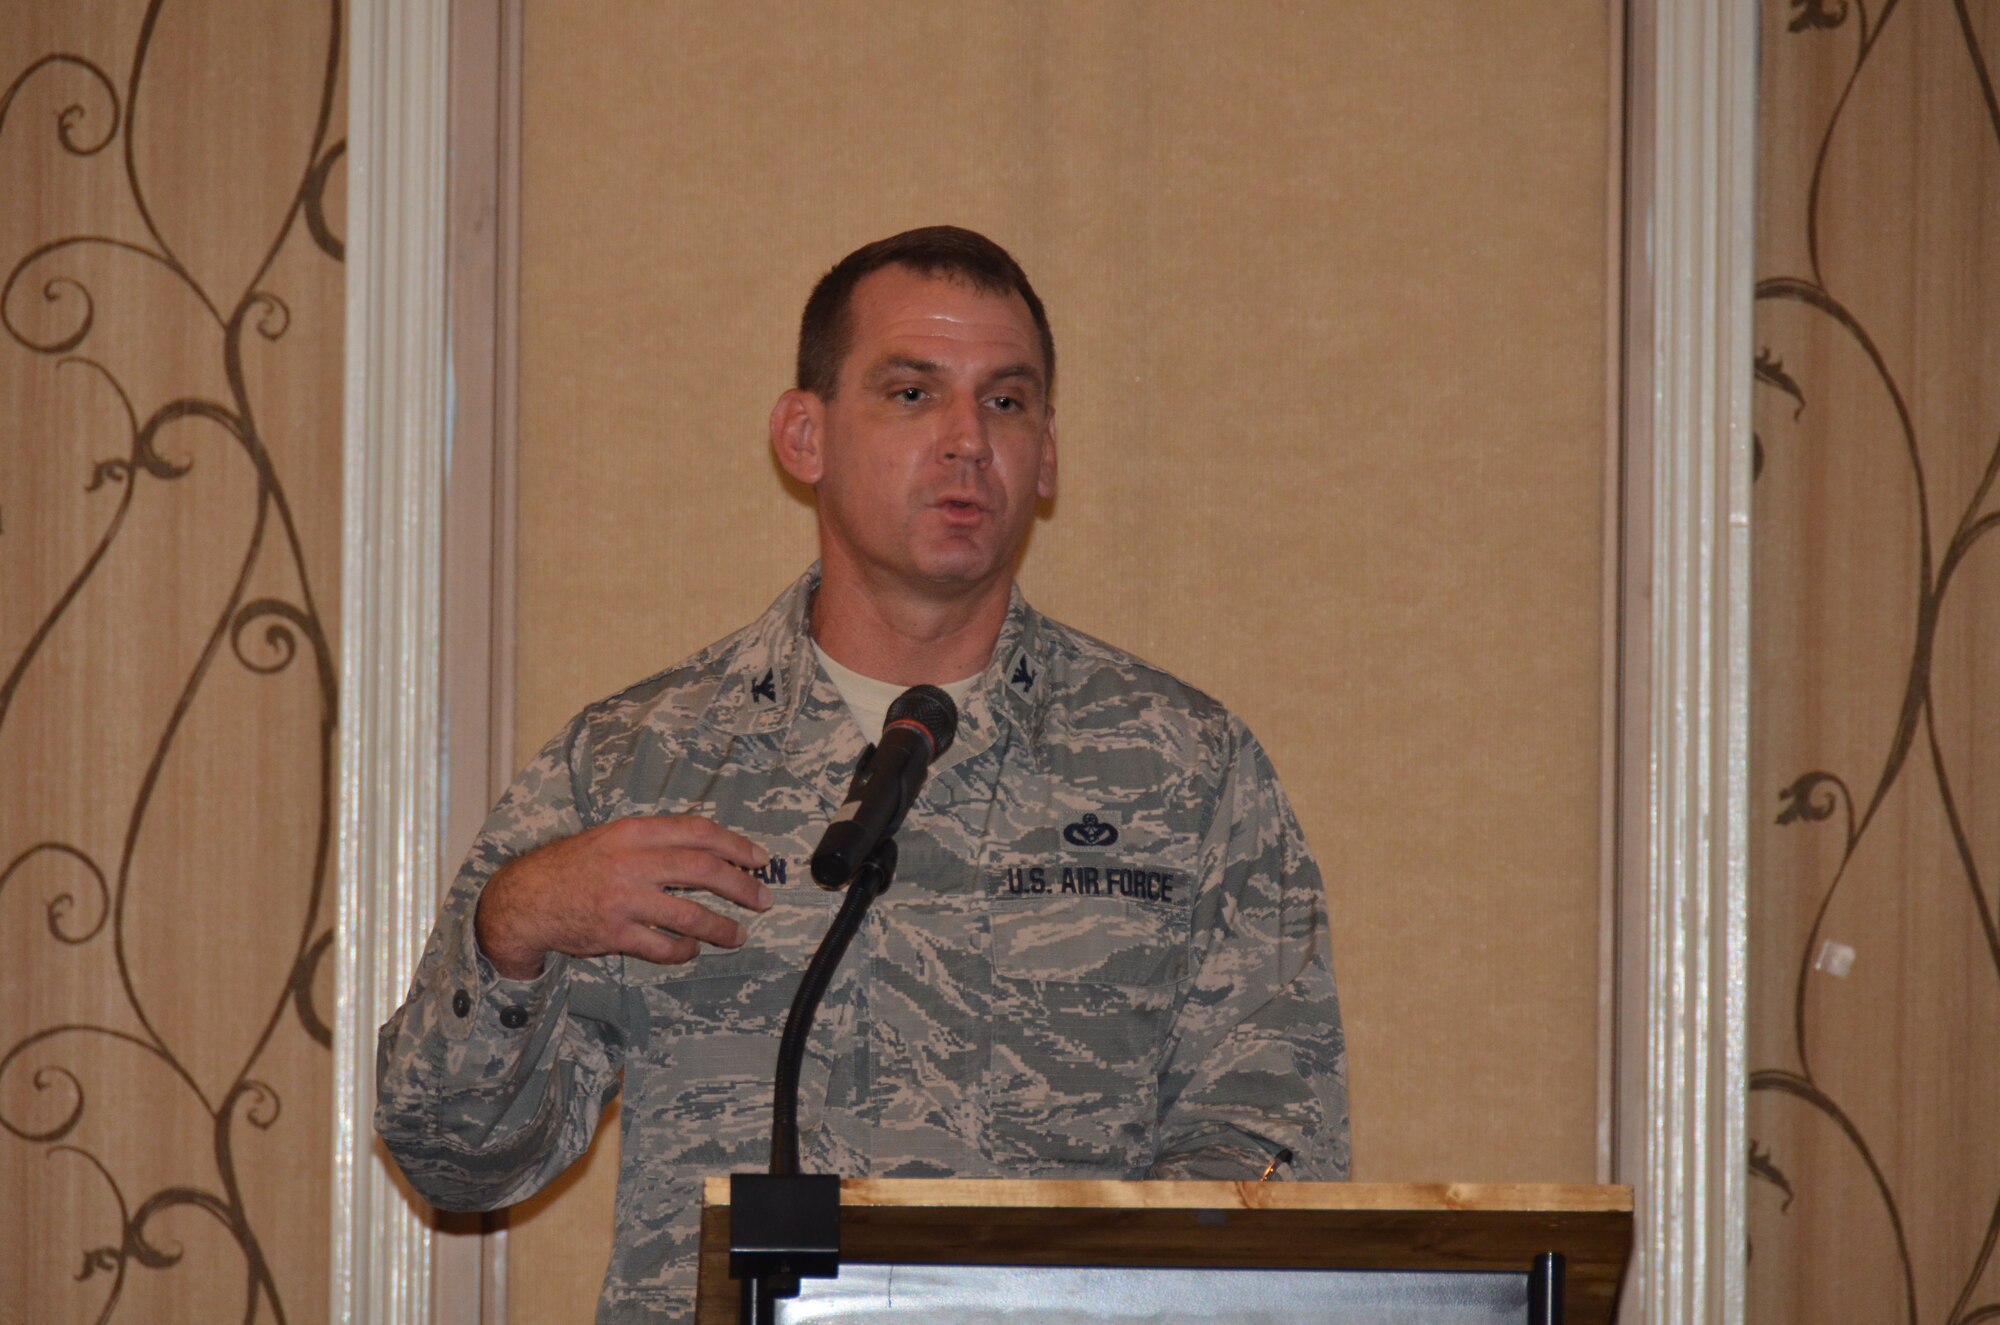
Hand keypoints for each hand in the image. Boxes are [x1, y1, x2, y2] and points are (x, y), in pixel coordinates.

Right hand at [474, 816, 773, 979]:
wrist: (526, 899)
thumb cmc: (575, 866)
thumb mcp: (612, 837)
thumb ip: (655, 839)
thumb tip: (711, 849)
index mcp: (634, 832)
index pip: (697, 831)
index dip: (735, 844)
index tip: (759, 859)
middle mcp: (632, 862)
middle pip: (703, 869)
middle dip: (742, 886)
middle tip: (763, 899)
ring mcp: (624, 899)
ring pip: (690, 915)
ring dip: (722, 927)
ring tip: (738, 935)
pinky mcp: (615, 933)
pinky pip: (663, 947)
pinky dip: (684, 951)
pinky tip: (692, 950)